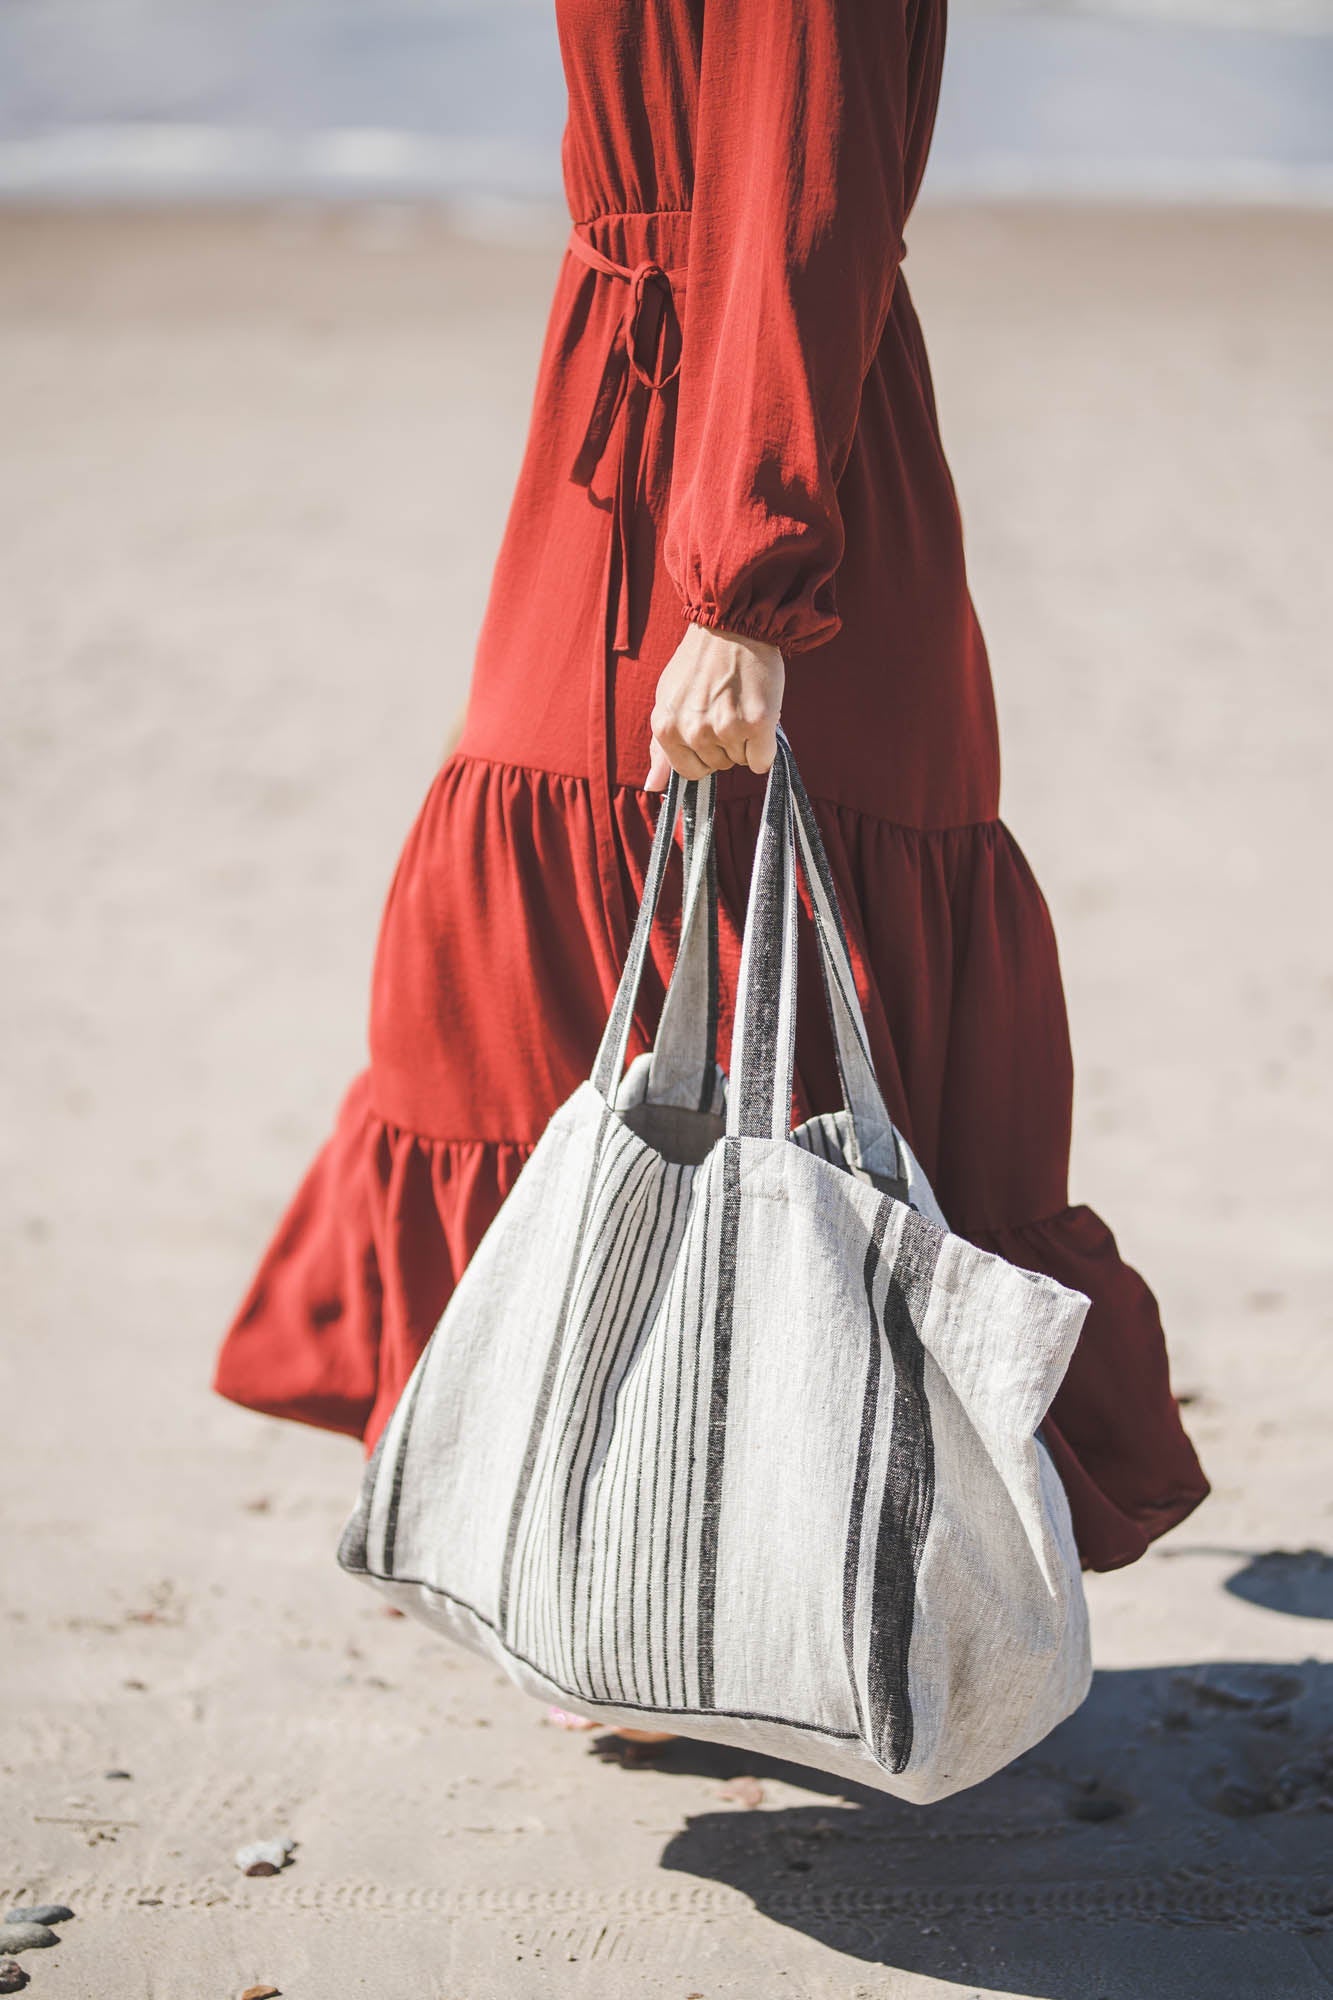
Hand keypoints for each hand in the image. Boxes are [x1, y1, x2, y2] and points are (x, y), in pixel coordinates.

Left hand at [644, 624, 784, 790]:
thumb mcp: (667, 700)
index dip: (704, 753)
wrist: (731, 625)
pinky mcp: (757, 723)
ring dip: (746, 741)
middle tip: (726, 707)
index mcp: (666, 727)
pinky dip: (765, 745)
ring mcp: (725, 728)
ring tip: (740, 704)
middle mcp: (693, 731)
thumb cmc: (699, 663)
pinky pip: (763, 760)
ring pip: (741, 762)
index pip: (690, 772)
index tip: (710, 728)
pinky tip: (759, 715)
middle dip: (725, 744)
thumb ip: (660, 748)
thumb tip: (652, 787)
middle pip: (718, 766)